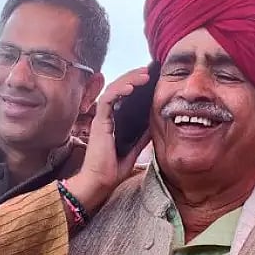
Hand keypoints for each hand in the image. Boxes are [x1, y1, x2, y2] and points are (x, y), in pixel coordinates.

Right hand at [63, 67, 153, 215]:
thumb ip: (142, 136)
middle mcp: (106, 117)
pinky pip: (107, 100)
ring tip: (143, 75)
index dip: (133, 85)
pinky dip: (119, 91)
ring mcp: (101, 118)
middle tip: (148, 71)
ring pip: (113, 90)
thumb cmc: (112, 169)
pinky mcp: (99, 122)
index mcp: (113, 121)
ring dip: (128, 80)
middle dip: (132, 77)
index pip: (122, 96)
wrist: (100, 182)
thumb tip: (155, 123)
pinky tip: (131, 88)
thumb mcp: (133, 149)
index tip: (148, 79)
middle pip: (118, 89)